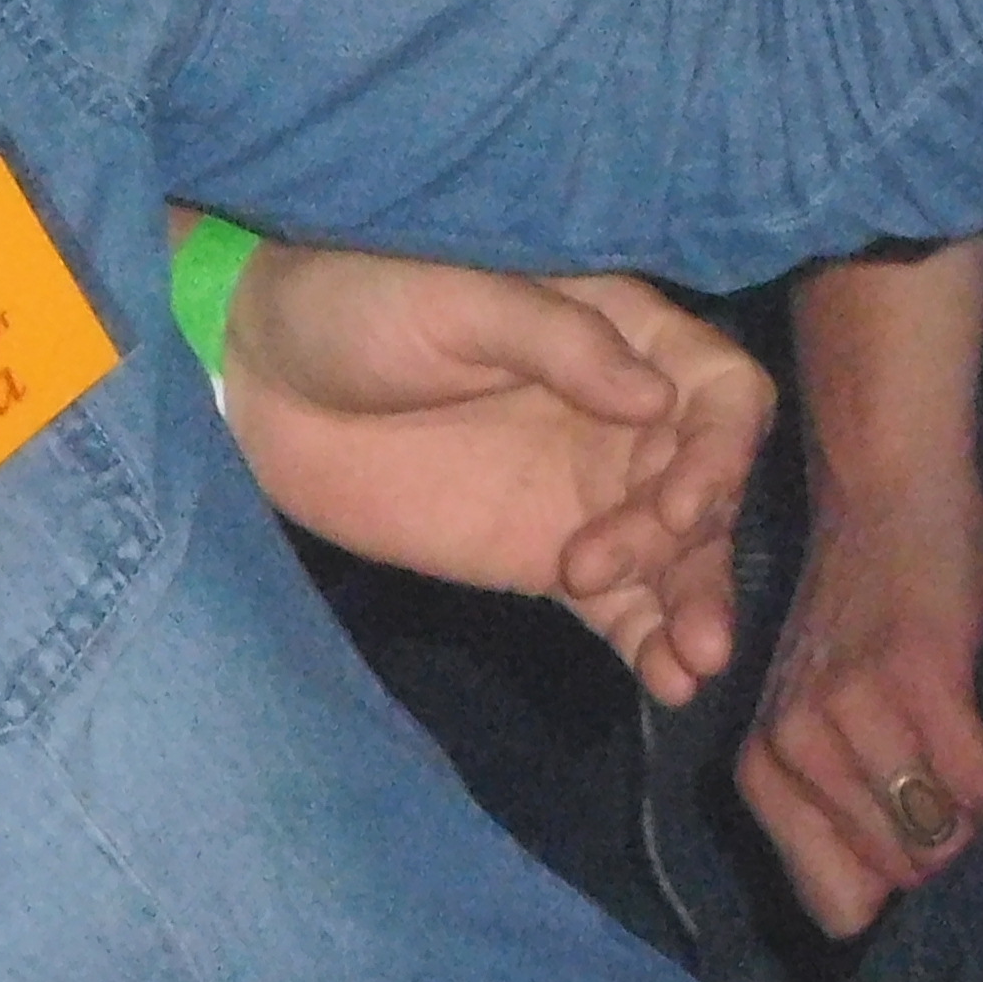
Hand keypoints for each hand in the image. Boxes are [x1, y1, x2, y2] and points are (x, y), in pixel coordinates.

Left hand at [220, 244, 772, 706]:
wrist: (261, 375)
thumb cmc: (359, 300)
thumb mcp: (455, 298)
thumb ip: (557, 342)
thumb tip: (656, 398)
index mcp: (618, 333)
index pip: (718, 391)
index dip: (720, 448)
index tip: (680, 499)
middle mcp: (622, 417)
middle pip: (708, 483)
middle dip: (693, 539)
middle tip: (611, 567)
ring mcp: (589, 495)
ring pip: (679, 556)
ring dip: (696, 604)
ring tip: (694, 661)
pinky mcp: (547, 559)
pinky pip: (622, 606)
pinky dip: (650, 642)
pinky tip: (668, 682)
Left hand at [735, 479, 982, 936]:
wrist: (881, 489)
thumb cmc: (864, 614)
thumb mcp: (823, 718)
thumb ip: (843, 802)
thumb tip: (910, 908)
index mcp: (762, 768)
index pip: (839, 908)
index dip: (898, 902)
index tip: (929, 860)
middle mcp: (790, 747)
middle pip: (898, 881)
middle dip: (950, 868)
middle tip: (975, 822)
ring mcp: (847, 710)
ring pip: (938, 843)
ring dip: (982, 833)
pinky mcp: (913, 674)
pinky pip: (978, 786)